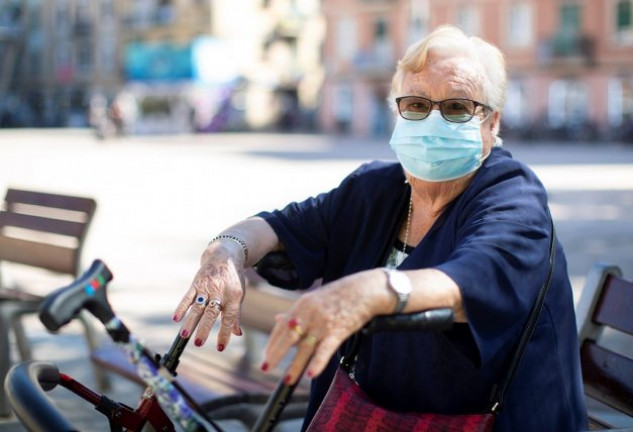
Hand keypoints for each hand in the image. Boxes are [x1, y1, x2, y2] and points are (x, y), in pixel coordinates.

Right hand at [173, 241, 245, 350]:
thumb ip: (236, 315)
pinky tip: (176, 318)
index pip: (229, 318)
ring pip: (198, 306)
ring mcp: (207, 287)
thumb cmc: (233, 280)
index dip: (225, 333)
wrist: (224, 256)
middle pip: (211, 313)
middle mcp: (220, 292)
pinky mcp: (196, 283)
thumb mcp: (239, 295)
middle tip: (198, 343)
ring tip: (184, 335)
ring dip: (190, 321)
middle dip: (204, 328)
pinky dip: (181, 307)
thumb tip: (237, 334)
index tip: (220, 347)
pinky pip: (188, 296)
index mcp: (234, 297)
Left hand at [260, 270, 389, 383]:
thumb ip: (296, 311)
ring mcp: (323, 323)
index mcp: (302, 304)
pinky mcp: (338, 331)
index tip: (266, 356)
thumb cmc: (340, 294)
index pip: (282, 326)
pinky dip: (318, 362)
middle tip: (265, 368)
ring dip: (295, 365)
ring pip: (305, 347)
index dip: (273, 342)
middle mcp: (310, 313)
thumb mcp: (314, 299)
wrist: (365, 290)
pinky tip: (311, 374)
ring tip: (287, 380)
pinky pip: (325, 349)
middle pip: (289, 336)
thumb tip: (277, 319)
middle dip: (276, 353)